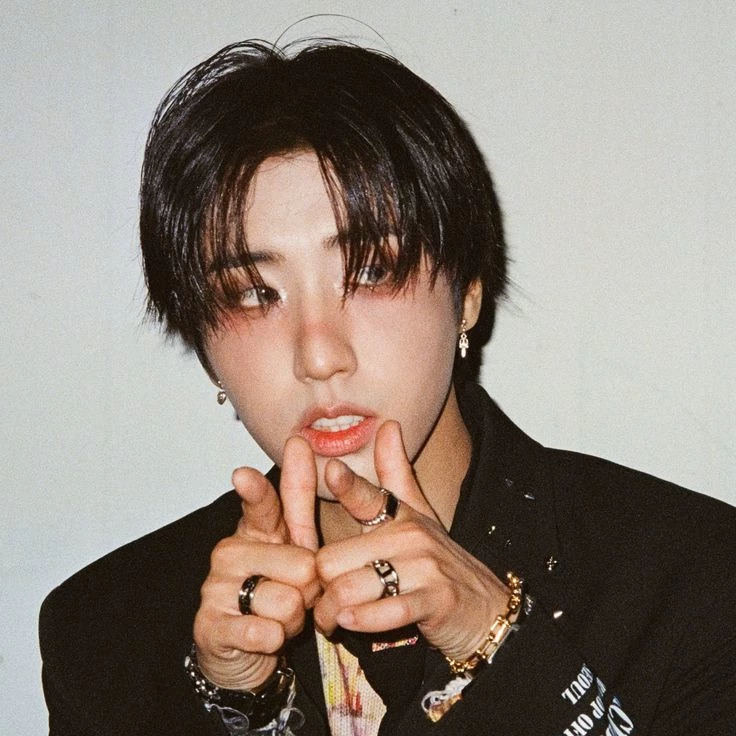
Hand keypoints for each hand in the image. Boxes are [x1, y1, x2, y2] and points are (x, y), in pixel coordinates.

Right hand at [193, 437, 320, 689]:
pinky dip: (273, 639)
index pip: (261, 505)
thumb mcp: (297, 550)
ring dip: (293, 620)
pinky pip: (265, 632)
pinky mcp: (209, 625)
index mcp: (255, 529)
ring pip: (288, 603)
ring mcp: (215, 588)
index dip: (255, 491)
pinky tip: (262, 637)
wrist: (244, 649)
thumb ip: (302, 503)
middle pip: (302, 567)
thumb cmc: (276, 591)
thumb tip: (300, 443)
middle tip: (295, 597)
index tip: (244, 475)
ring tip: (277, 618)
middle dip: (310, 591)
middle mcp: (230, 551)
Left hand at [314, 421, 510, 661]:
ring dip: (333, 612)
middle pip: (333, 560)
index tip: (332, 469)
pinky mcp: (434, 601)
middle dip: (321, 588)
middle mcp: (412, 536)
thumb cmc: (441, 563)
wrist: (487, 609)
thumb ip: (395, 474)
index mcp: (402, 515)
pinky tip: (353, 624)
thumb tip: (389, 425)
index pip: (369, 496)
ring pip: (350, 588)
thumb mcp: (419, 514)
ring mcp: (424, 568)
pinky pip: (383, 612)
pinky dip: (362, 622)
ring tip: (333, 620)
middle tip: (322, 602)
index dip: (349, 484)